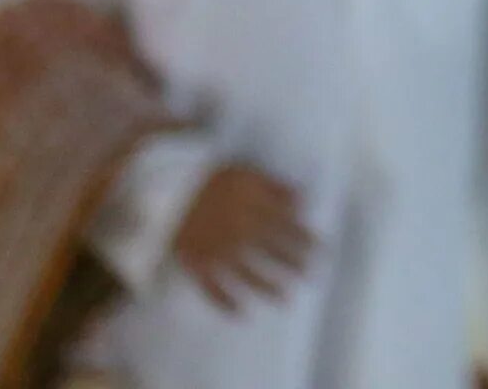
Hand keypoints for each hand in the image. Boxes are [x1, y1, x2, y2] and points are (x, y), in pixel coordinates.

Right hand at [172, 164, 312, 313]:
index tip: (323, 250)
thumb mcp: (246, 174)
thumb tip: (303, 200)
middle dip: (294, 264)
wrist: (164, 193)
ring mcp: (218, 253)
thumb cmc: (208, 180)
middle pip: (272, 252)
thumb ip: (275, 187)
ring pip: (247, 274)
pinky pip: (211, 288)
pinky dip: (225, 303)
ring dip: (267, 288)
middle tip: (311, 275)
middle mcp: (240, 235)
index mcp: (253, 211)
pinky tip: (240, 313)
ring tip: (286, 298)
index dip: (306, 239)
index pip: (287, 227)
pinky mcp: (196, 266)